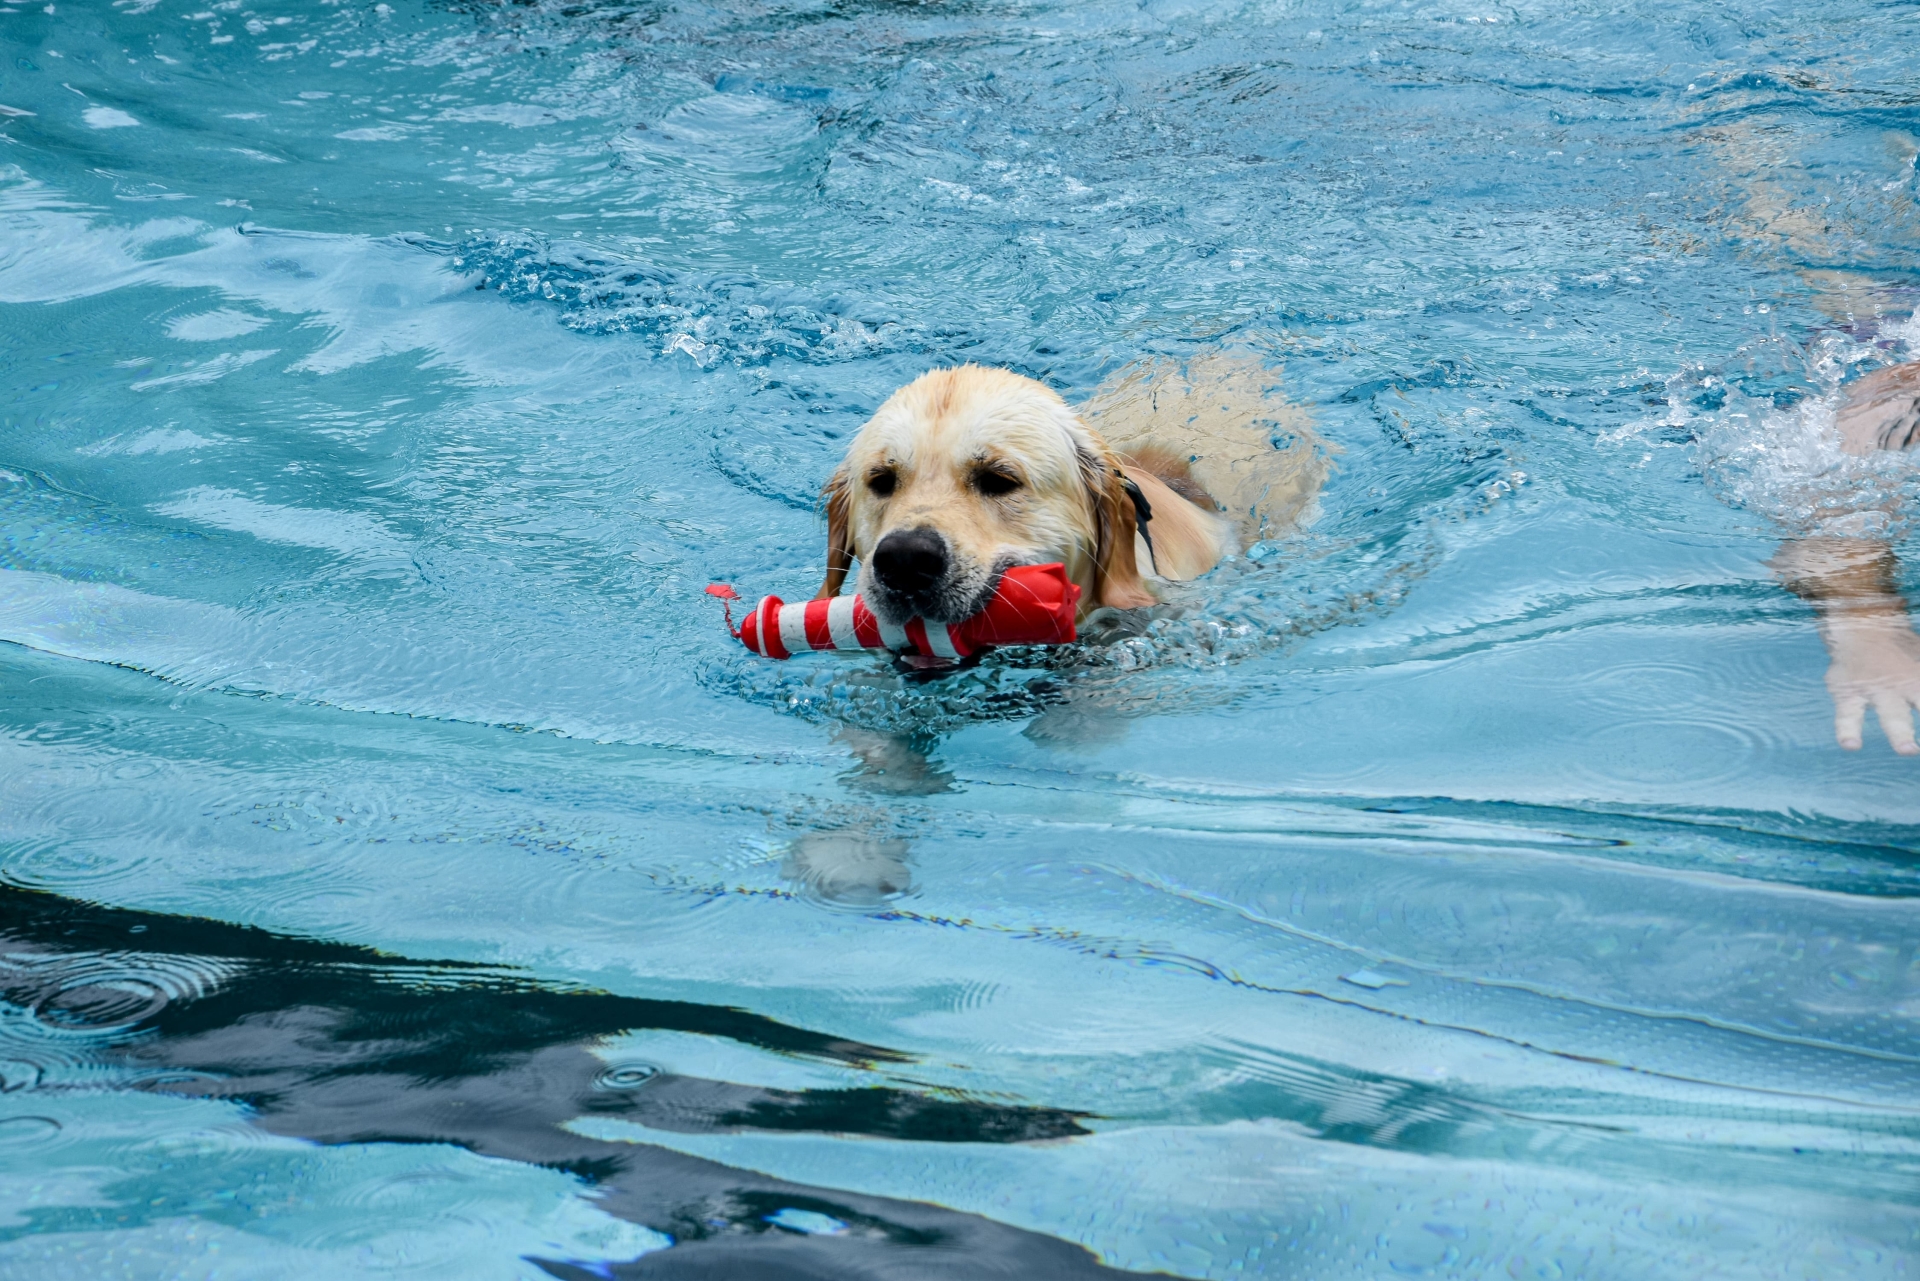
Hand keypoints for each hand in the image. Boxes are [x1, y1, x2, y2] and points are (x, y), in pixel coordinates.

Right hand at [1824, 615, 1919, 752]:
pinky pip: (1847, 715)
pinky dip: (1847, 730)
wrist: (1860, 628)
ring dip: (1901, 732)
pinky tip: (1851, 745)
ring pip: (1890, 713)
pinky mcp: (1847, 695)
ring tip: (1908, 749)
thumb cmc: (1902, 650)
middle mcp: (1902, 684)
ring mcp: (1875, 690)